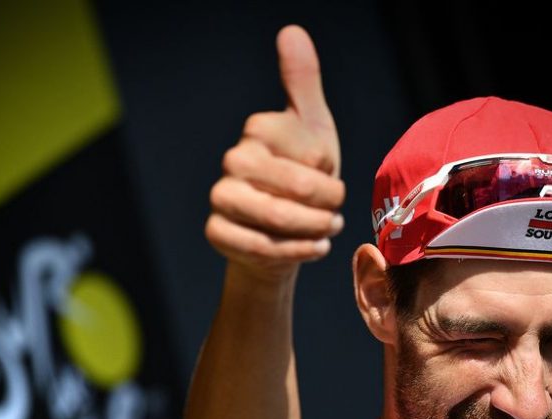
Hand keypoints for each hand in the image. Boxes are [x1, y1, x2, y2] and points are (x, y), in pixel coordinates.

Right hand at [206, 25, 345, 282]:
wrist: (285, 230)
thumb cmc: (302, 174)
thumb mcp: (312, 128)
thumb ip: (303, 83)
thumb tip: (291, 31)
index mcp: (258, 129)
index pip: (314, 154)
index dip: (330, 171)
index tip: (328, 174)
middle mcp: (234, 159)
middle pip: (298, 188)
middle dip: (327, 205)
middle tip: (335, 211)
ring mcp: (221, 197)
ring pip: (279, 220)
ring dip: (314, 231)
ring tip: (327, 229)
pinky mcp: (216, 232)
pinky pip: (261, 247)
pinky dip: (295, 253)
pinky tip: (311, 248)